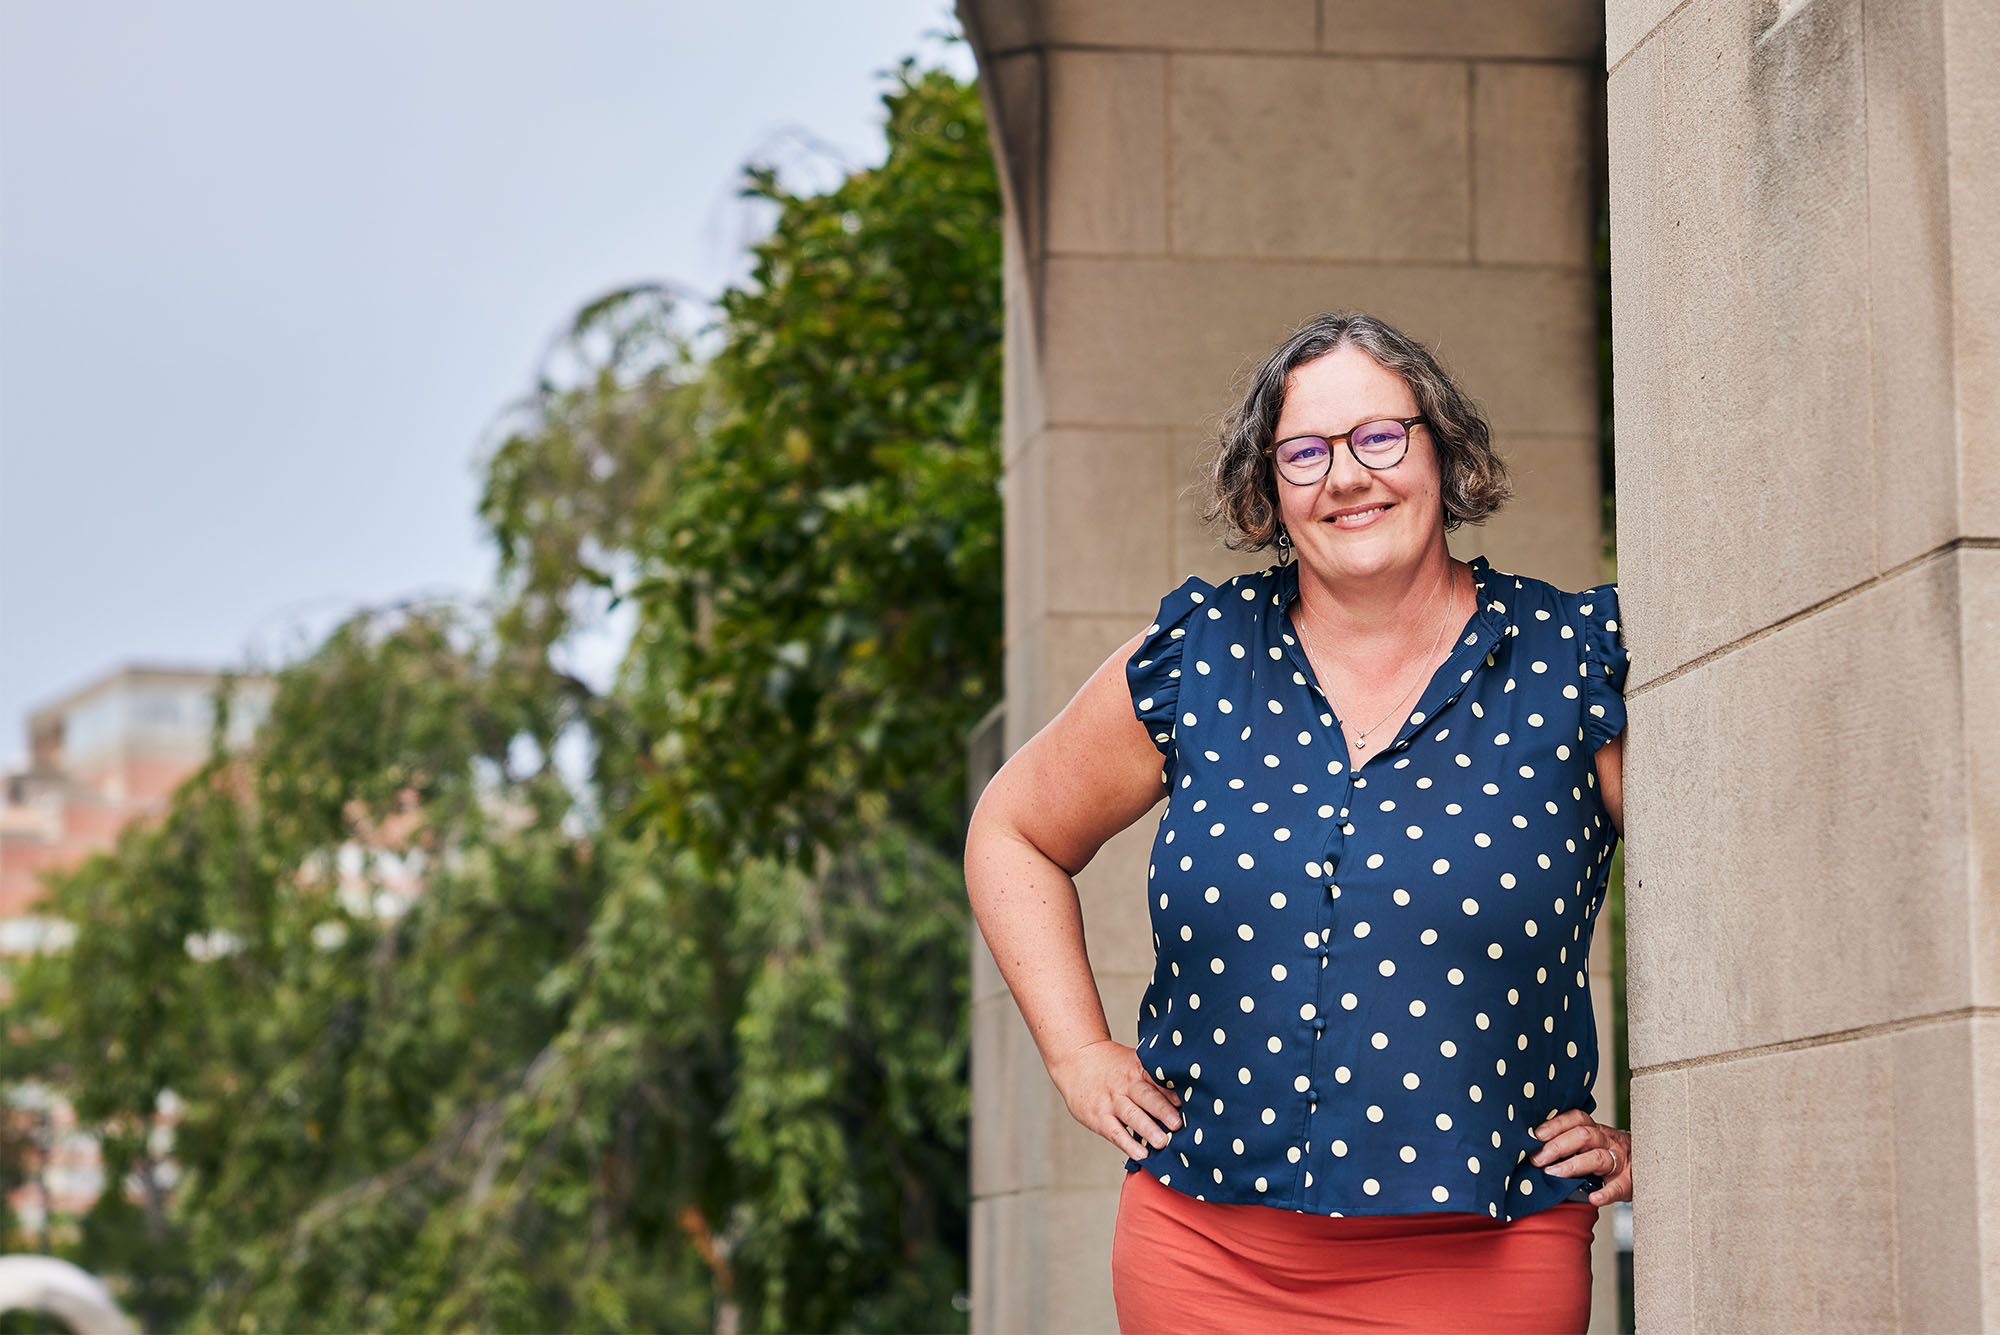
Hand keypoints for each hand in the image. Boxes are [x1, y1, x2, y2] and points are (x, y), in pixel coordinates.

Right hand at [1048, 1038, 1183, 1159]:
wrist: (1076, 1060)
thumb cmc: (1114, 1066)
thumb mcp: (1134, 1062)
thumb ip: (1156, 1076)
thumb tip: (1188, 1095)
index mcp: (1138, 1068)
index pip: (1156, 1078)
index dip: (1171, 1090)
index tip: (1187, 1101)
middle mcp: (1125, 1083)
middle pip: (1146, 1096)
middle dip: (1163, 1111)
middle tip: (1178, 1124)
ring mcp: (1111, 1101)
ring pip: (1131, 1115)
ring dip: (1148, 1129)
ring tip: (1163, 1142)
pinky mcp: (1098, 1117)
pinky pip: (1114, 1132)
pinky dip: (1128, 1143)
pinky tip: (1141, 1154)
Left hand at [1530, 1109, 1631, 1205]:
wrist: (1648, 1168)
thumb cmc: (1611, 1155)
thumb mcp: (1593, 1143)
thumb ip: (1570, 1142)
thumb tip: (1534, 1147)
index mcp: (1596, 1130)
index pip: (1577, 1119)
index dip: (1556, 1124)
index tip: (1536, 1135)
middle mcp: (1608, 1141)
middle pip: (1583, 1136)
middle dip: (1557, 1146)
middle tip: (1537, 1159)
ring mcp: (1620, 1162)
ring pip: (1597, 1158)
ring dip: (1573, 1165)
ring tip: (1554, 1173)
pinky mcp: (1628, 1183)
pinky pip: (1617, 1187)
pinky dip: (1606, 1193)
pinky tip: (1594, 1198)